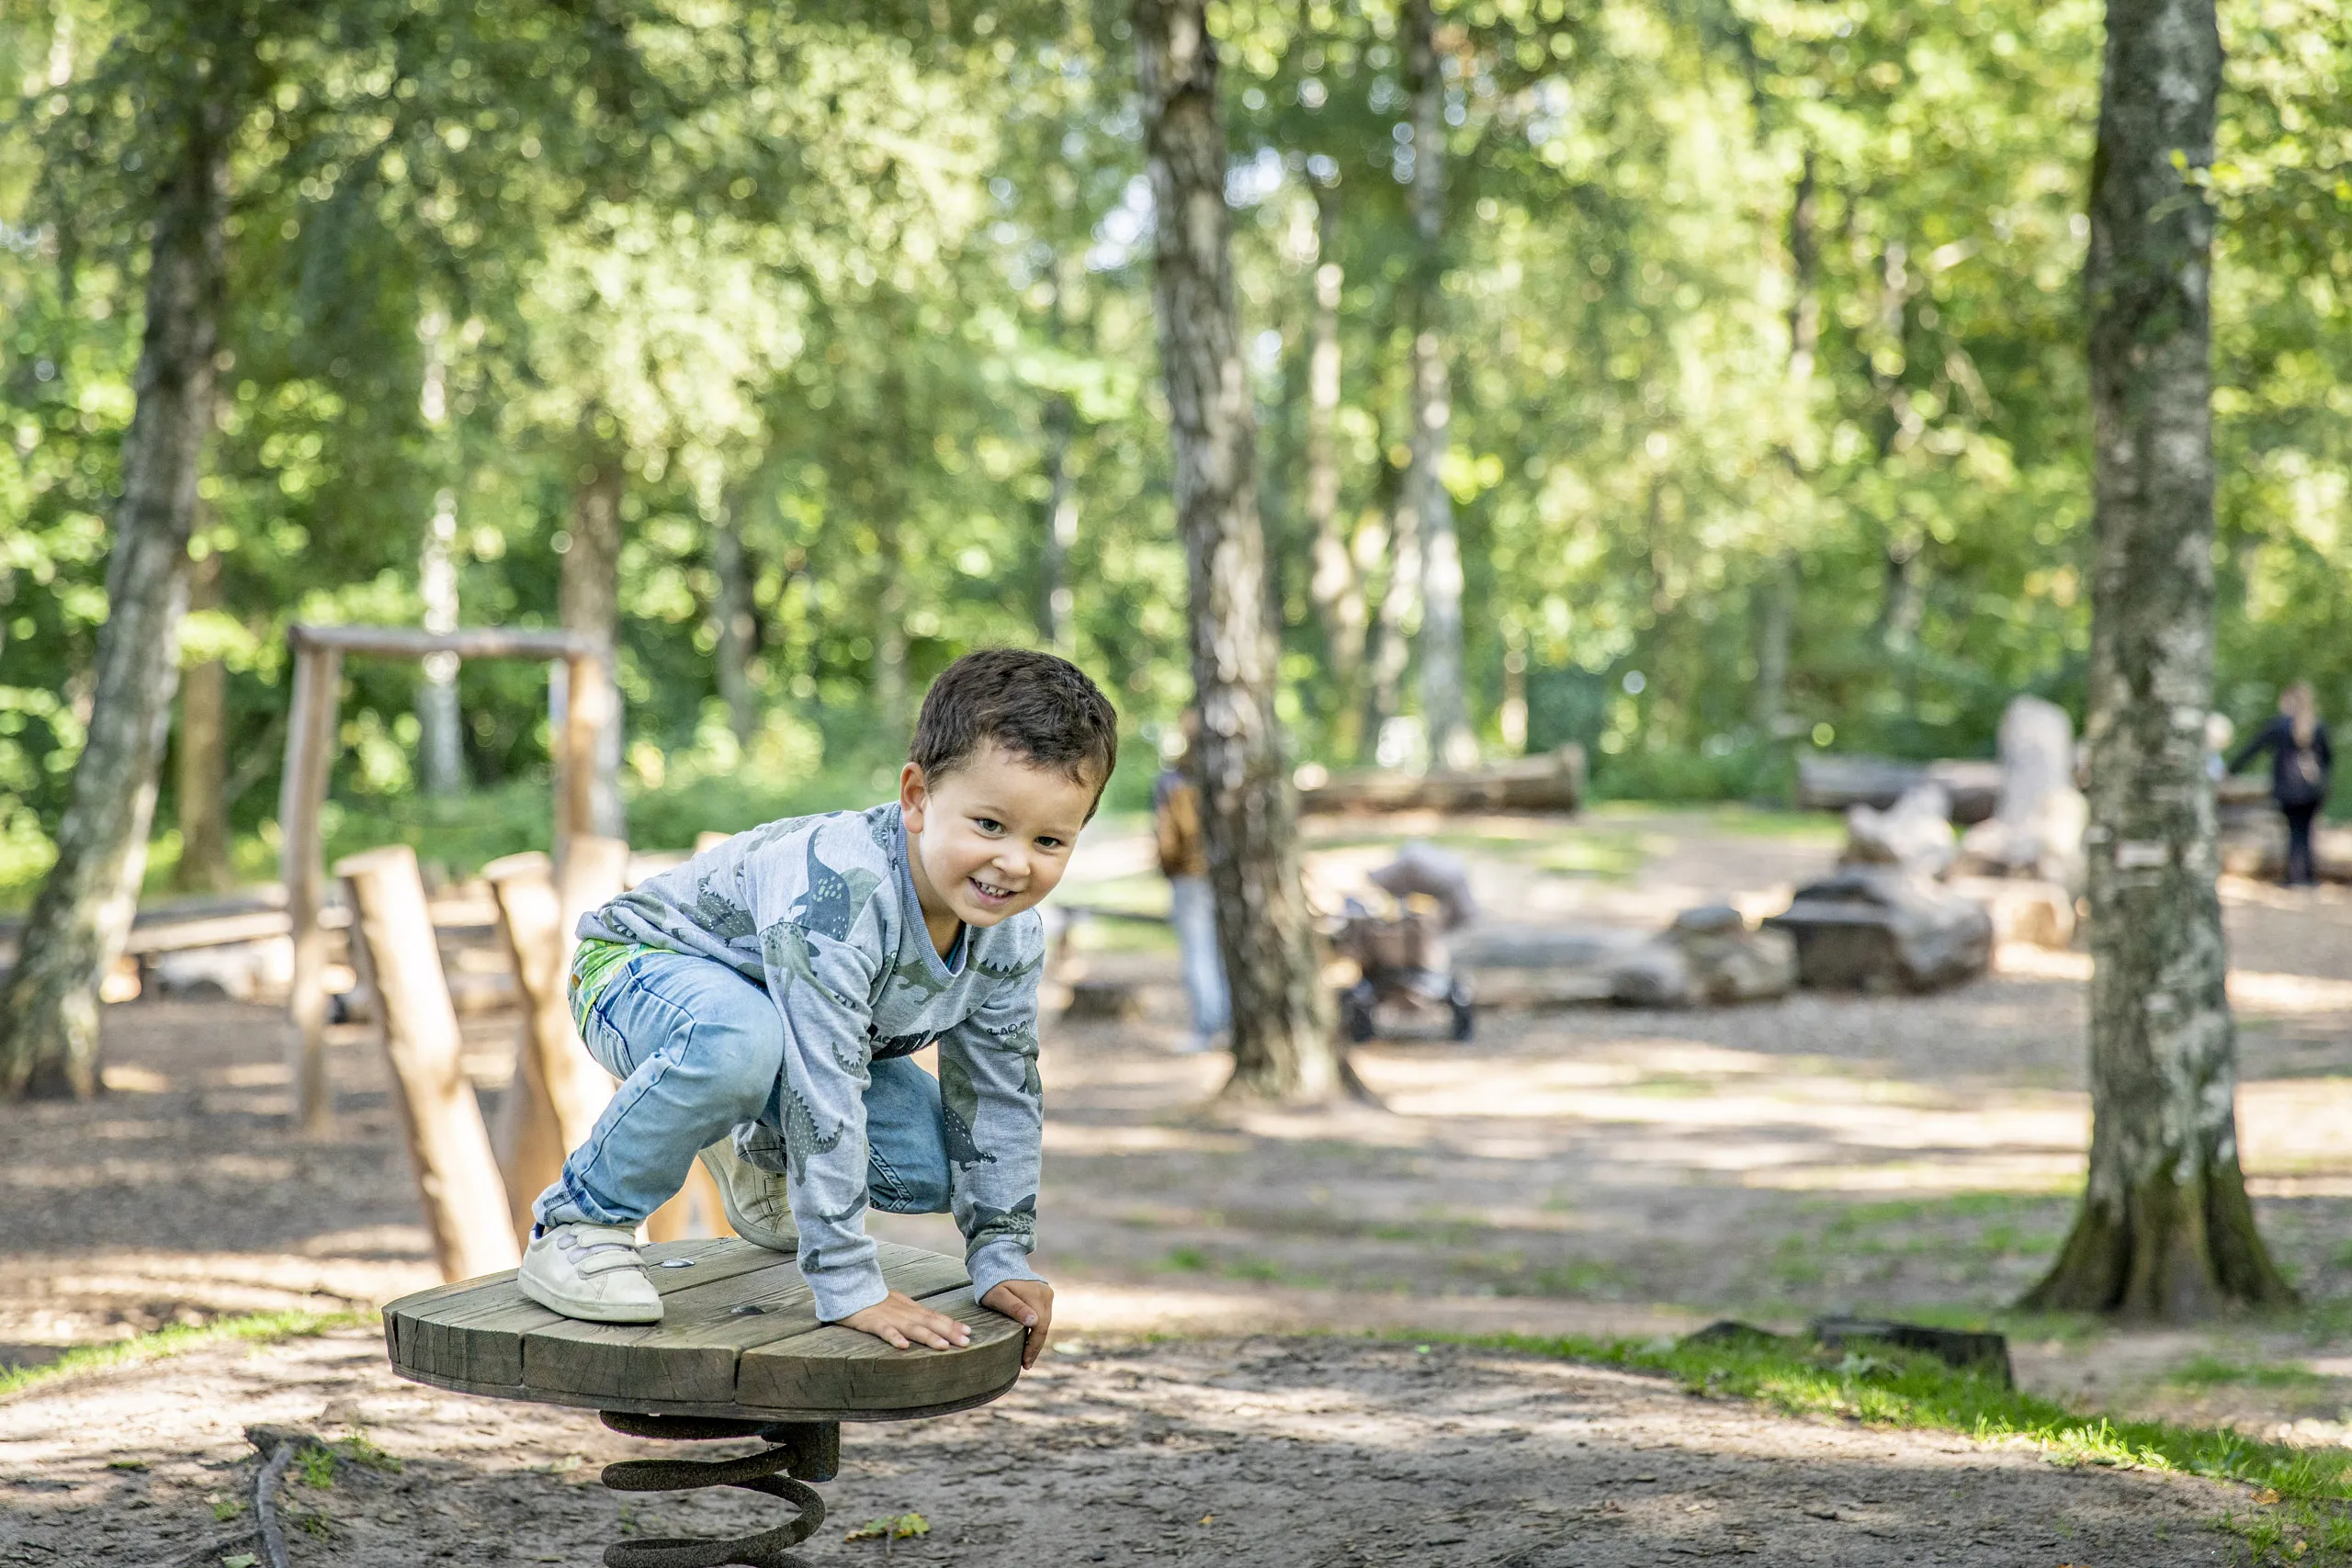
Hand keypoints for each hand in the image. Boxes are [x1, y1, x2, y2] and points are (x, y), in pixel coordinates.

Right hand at [835, 1291, 972, 1350]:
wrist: (848, 1286)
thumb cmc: (874, 1300)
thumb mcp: (898, 1305)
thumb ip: (914, 1314)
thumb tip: (933, 1323)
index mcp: (910, 1308)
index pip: (935, 1316)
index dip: (952, 1324)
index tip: (969, 1332)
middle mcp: (904, 1312)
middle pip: (929, 1322)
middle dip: (949, 1332)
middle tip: (966, 1342)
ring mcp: (889, 1317)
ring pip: (912, 1328)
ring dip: (929, 1337)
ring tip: (943, 1346)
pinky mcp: (871, 1322)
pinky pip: (884, 1330)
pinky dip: (894, 1337)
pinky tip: (903, 1346)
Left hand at [981, 1279, 1053, 1369]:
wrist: (997, 1263)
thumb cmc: (992, 1282)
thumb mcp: (998, 1296)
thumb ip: (1015, 1308)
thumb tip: (1034, 1322)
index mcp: (1036, 1295)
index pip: (1039, 1327)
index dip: (1033, 1346)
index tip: (1025, 1362)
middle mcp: (1045, 1294)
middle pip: (1044, 1326)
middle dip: (1035, 1346)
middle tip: (1026, 1364)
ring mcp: (1046, 1293)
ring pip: (1045, 1322)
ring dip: (1037, 1339)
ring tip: (1027, 1355)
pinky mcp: (1045, 1294)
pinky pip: (1043, 1316)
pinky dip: (1037, 1329)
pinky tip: (1029, 1339)